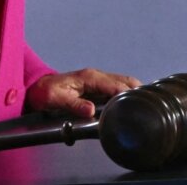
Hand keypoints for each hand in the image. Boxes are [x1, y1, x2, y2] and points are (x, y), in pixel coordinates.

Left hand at [26, 68, 142, 118]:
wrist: (39, 88)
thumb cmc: (46, 93)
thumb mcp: (57, 100)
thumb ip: (74, 104)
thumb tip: (90, 110)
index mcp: (89, 77)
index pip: (114, 84)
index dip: (127, 94)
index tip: (138, 102)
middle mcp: (96, 77)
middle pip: (125, 81)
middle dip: (137, 91)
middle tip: (148, 105)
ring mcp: (98, 81)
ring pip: (123, 84)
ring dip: (133, 93)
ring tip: (144, 106)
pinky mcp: (98, 87)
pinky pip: (117, 88)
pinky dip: (126, 94)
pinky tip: (131, 104)